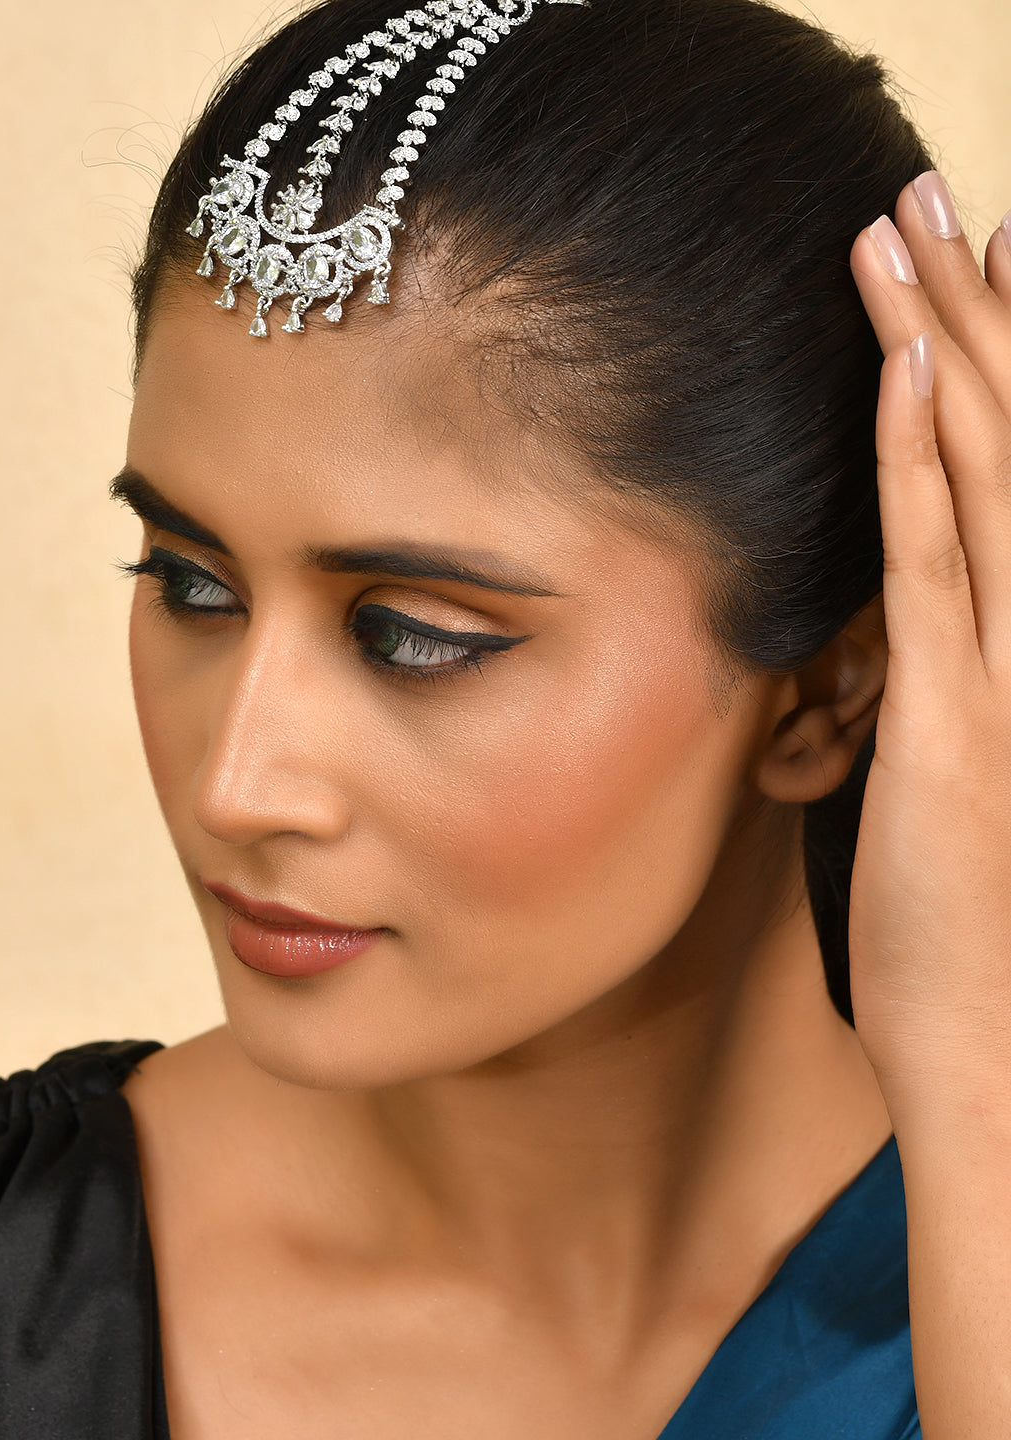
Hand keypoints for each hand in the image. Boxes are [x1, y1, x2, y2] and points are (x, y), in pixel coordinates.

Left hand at [845, 175, 1010, 1117]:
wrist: (998, 1049)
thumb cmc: (975, 929)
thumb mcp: (961, 780)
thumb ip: (939, 680)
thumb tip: (903, 615)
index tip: (988, 264)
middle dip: (981, 309)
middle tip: (941, 197)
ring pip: (987, 472)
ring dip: (947, 345)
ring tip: (907, 233)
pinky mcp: (956, 717)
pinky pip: (936, 563)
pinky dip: (925, 460)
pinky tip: (906, 370)